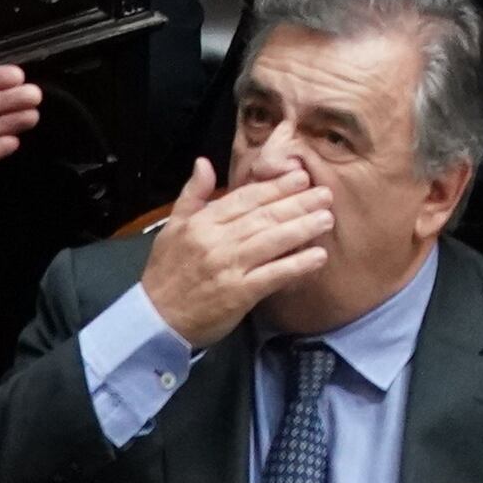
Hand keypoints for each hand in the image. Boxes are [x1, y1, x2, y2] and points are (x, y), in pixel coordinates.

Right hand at [134, 155, 337, 348]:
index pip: (245, 198)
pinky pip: (273, 275)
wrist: (155, 320)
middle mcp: (217, 241)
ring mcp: (229, 267)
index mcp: (202, 223)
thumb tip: (204, 162)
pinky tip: (318, 256)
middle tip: (326, 193)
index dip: (275, 186)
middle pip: (264, 216)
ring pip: (271, 241)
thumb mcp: (172, 228)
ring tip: (327, 218)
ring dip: (302, 228)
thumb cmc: (167, 273)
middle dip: (298, 203)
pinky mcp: (238, 294)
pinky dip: (297, 265)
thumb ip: (192, 194)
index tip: (301, 176)